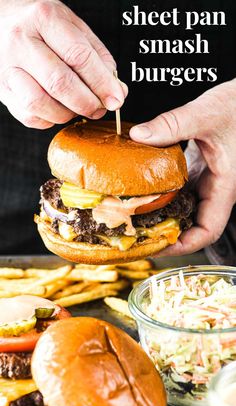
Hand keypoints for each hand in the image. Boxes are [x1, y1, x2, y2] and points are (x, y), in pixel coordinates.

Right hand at [0, 0, 127, 128]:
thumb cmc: (40, 25)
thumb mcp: (72, 26)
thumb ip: (97, 57)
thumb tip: (117, 91)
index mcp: (44, 18)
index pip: (78, 56)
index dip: (102, 83)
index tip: (116, 99)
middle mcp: (21, 42)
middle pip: (60, 83)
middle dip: (87, 103)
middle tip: (99, 108)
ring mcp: (7, 68)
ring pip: (40, 104)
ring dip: (67, 114)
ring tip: (76, 107)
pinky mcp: (2, 91)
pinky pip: (30, 116)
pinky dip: (50, 119)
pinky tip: (57, 108)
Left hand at [130, 79, 235, 254]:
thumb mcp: (205, 114)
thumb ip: (172, 124)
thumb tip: (138, 135)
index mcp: (224, 186)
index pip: (208, 231)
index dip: (185, 245)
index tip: (158, 246)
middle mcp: (215, 189)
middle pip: (192, 225)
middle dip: (166, 234)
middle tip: (137, 234)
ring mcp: (206, 181)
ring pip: (184, 209)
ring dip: (162, 216)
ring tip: (134, 218)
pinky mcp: (198, 170)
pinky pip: (180, 191)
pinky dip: (163, 195)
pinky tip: (144, 191)